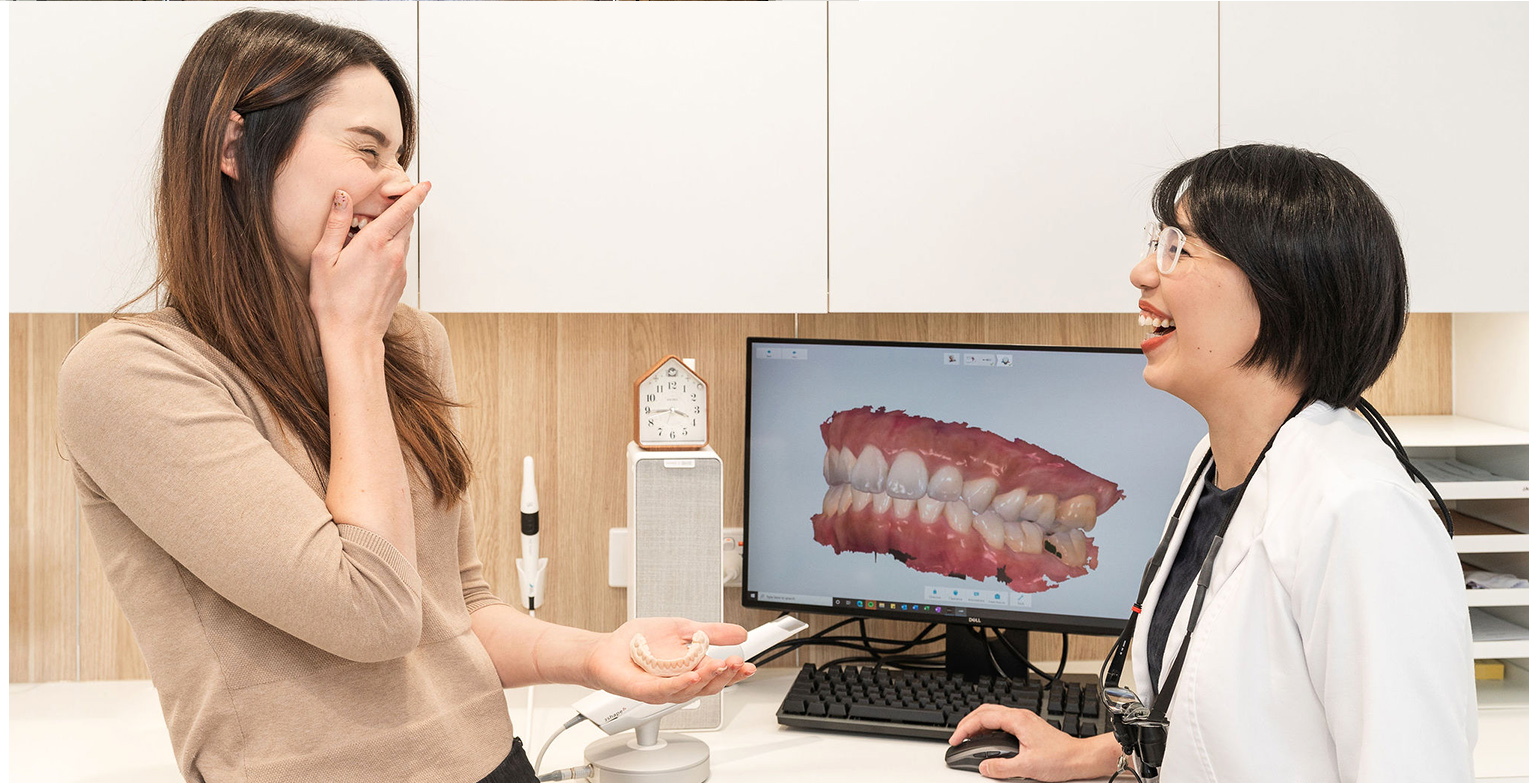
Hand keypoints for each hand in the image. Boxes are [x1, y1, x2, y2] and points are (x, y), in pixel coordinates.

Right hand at [308, 182, 430, 345]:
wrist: (352, 337)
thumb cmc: (332, 301)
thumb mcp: (324, 258)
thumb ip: (335, 224)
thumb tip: (343, 195)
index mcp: (375, 244)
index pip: (402, 211)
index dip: (415, 195)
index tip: (426, 184)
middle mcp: (394, 255)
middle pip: (406, 223)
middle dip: (401, 210)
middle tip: (387, 203)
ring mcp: (400, 270)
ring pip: (403, 240)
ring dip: (394, 230)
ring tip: (370, 233)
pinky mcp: (401, 283)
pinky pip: (399, 258)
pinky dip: (390, 249)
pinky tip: (370, 259)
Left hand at [584, 617, 754, 704]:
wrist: (606, 649)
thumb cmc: (639, 642)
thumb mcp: (682, 629)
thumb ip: (711, 632)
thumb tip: (739, 633)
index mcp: (690, 670)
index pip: (718, 675)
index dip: (735, 672)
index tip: (749, 665)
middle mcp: (679, 683)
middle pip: (709, 686)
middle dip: (726, 675)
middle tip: (737, 662)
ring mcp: (663, 689)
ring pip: (691, 690)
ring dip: (708, 679)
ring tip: (720, 665)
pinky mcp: (645, 691)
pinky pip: (666, 691)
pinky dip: (681, 684)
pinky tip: (693, 676)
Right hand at [949, 704, 1089, 780]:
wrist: (1080, 758)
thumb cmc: (1061, 758)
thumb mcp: (1027, 767)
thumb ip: (1002, 767)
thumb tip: (984, 766)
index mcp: (1018, 721)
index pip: (983, 718)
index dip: (965, 728)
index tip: (956, 740)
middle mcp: (1020, 717)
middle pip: (985, 711)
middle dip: (967, 723)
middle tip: (957, 738)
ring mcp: (1024, 721)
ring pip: (993, 716)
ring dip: (977, 725)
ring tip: (968, 739)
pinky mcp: (1028, 728)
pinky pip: (1002, 722)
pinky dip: (988, 729)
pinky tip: (987, 741)